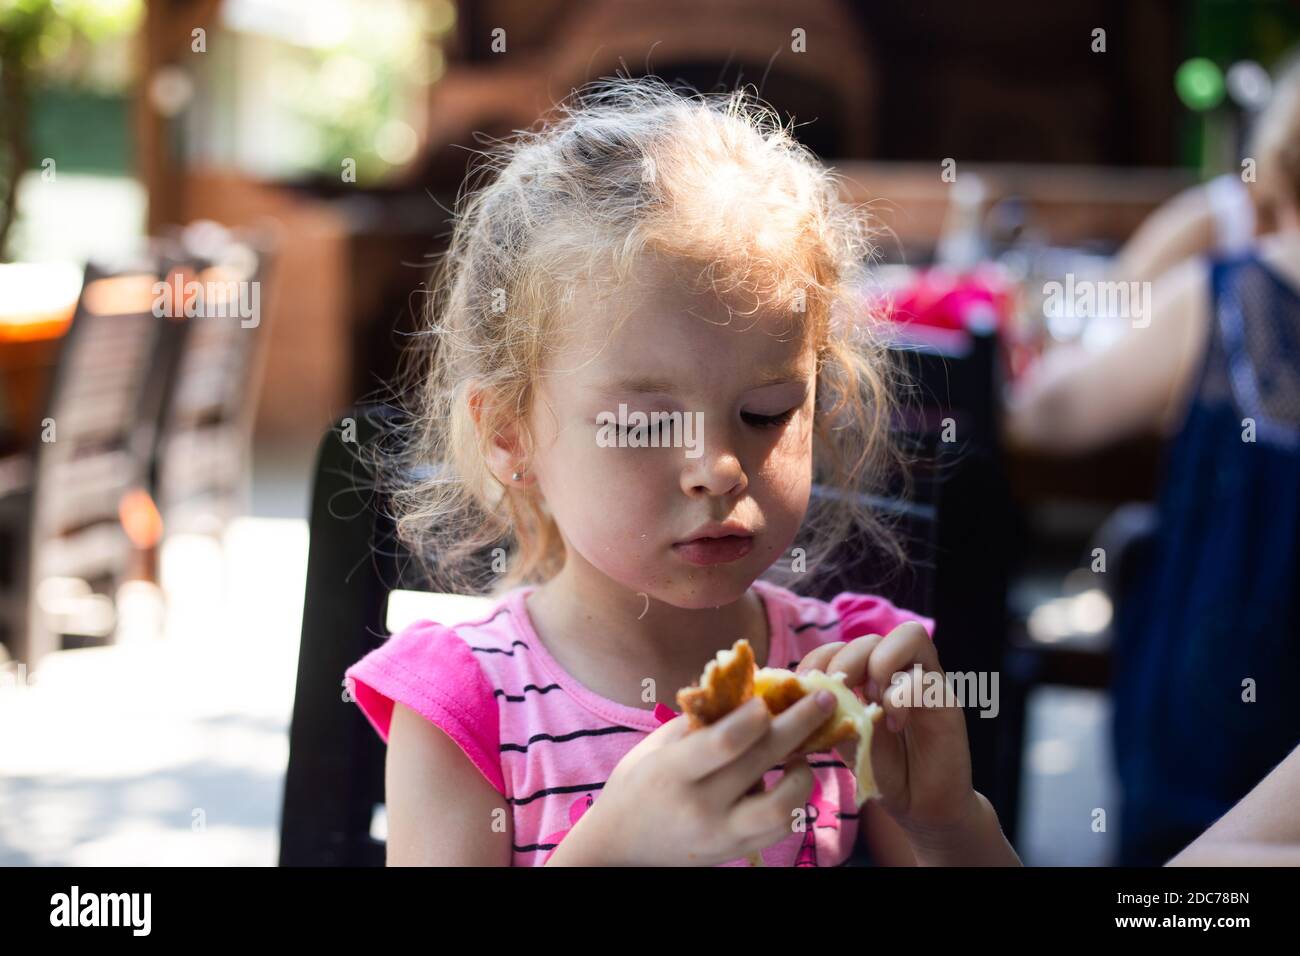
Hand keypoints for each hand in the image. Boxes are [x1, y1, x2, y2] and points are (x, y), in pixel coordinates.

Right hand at [547, 690, 838, 865]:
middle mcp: (699, 807)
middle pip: (761, 763)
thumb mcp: (655, 748)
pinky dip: (794, 801)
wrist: (620, 849)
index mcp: (671, 772)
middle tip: (824, 699)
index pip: (723, 743)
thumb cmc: (636, 787)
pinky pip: (781, 829)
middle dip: (799, 725)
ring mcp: (721, 835)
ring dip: (803, 774)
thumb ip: (698, 722)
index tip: (774, 694)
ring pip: (783, 807)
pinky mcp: (735, 852)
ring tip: (803, 755)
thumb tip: (747, 690)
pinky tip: (790, 779)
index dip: (754, 716)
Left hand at [794, 623, 977, 837]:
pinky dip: (900, 699)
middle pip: (870, 636)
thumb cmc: (882, 768)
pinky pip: (924, 678)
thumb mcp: (847, 738)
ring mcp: (925, 681)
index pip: (840, 645)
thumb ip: (830, 711)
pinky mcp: (946, 700)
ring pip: (909, 635)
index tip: (808, 689)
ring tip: (872, 701)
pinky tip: (892, 725)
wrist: (920, 805)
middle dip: (846, 661)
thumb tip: (799, 691)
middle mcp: (898, 671)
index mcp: (868, 677)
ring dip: (880, 665)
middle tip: (840, 695)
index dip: (819, 659)